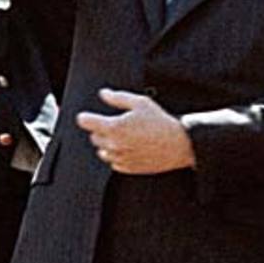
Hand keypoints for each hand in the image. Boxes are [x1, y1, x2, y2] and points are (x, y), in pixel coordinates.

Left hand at [76, 88, 195, 173]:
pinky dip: (116, 155)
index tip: (85, 116)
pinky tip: (129, 147)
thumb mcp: (140, 103)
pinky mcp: (127, 168)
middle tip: (115, 123)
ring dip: (107, 143)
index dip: (85, 117)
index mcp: (114, 127)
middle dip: (99, 129)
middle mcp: (114, 145)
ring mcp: (120, 158)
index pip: (86, 122)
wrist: (178, 145)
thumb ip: (118, 98)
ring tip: (124, 136)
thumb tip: (103, 94)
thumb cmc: (160, 122)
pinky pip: (113, 162)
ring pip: (102, 151)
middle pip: (93, 137)